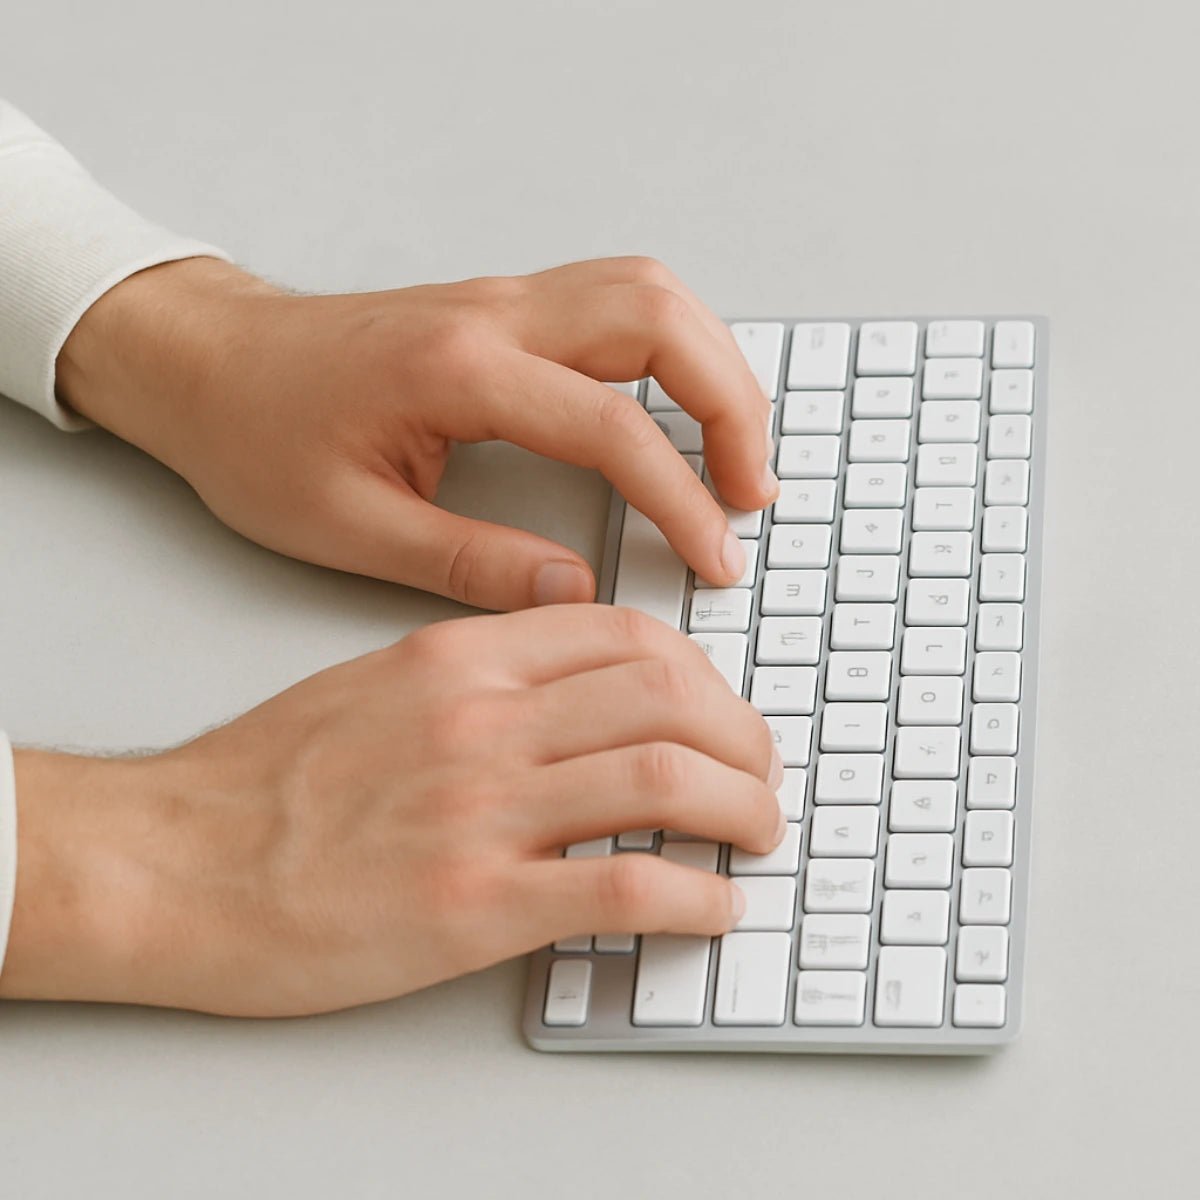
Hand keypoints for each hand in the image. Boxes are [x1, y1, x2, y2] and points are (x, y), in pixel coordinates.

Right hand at [0, 607, 783, 1015]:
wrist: (173, 858)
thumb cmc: (266, 777)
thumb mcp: (379, 684)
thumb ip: (481, 678)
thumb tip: (576, 697)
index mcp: (464, 658)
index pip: (628, 637)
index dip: (703, 673)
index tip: (722, 709)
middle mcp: (485, 720)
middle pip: (670, 699)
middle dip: (745, 738)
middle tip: (761, 774)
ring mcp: (484, 811)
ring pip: (668, 781)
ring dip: (743, 809)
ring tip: (759, 833)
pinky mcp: (474, 905)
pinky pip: (625, 890)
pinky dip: (696, 898)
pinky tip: (715, 905)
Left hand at [58, 255, 777, 609]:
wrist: (209, 363)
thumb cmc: (260, 438)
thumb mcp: (350, 528)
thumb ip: (469, 565)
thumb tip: (575, 592)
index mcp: (458, 372)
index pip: (612, 427)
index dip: (681, 499)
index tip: (716, 558)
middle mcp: (493, 315)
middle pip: (660, 320)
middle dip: (731, 405)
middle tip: (751, 493)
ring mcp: (502, 298)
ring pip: (650, 293)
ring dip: (712, 366)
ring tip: (735, 454)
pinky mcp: (503, 305)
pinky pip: (619, 301)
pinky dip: (674, 350)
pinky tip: (679, 407)